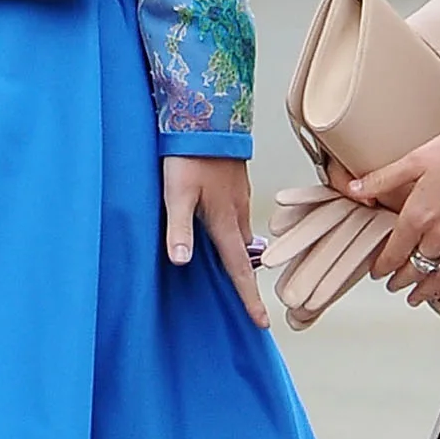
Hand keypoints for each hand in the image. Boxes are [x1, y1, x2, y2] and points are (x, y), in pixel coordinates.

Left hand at [163, 154, 269, 329]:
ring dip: (239, 252)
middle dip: (245, 277)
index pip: (239, 270)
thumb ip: (179, 229)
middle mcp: (238, 213)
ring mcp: (240, 197)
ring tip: (229, 265)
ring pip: (242, 234)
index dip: (249, 298)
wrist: (206, 115)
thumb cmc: (188, 156)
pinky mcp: (235, 184)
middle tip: (244, 299)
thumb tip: (181, 262)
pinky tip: (219, 225)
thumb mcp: (176, 194)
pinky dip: (233, 229)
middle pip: (244, 255)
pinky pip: (238, 215)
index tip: (262, 323)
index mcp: (225, 222)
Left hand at [348, 115, 439, 304]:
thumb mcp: (417, 159)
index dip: (382, 266)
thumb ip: (384, 178)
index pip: (393, 252)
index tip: (378, 270)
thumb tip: (357, 189)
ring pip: (439, 277)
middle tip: (393, 284)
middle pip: (414, 269)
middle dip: (400, 280)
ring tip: (415, 297)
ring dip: (424, 290)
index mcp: (419, 215)